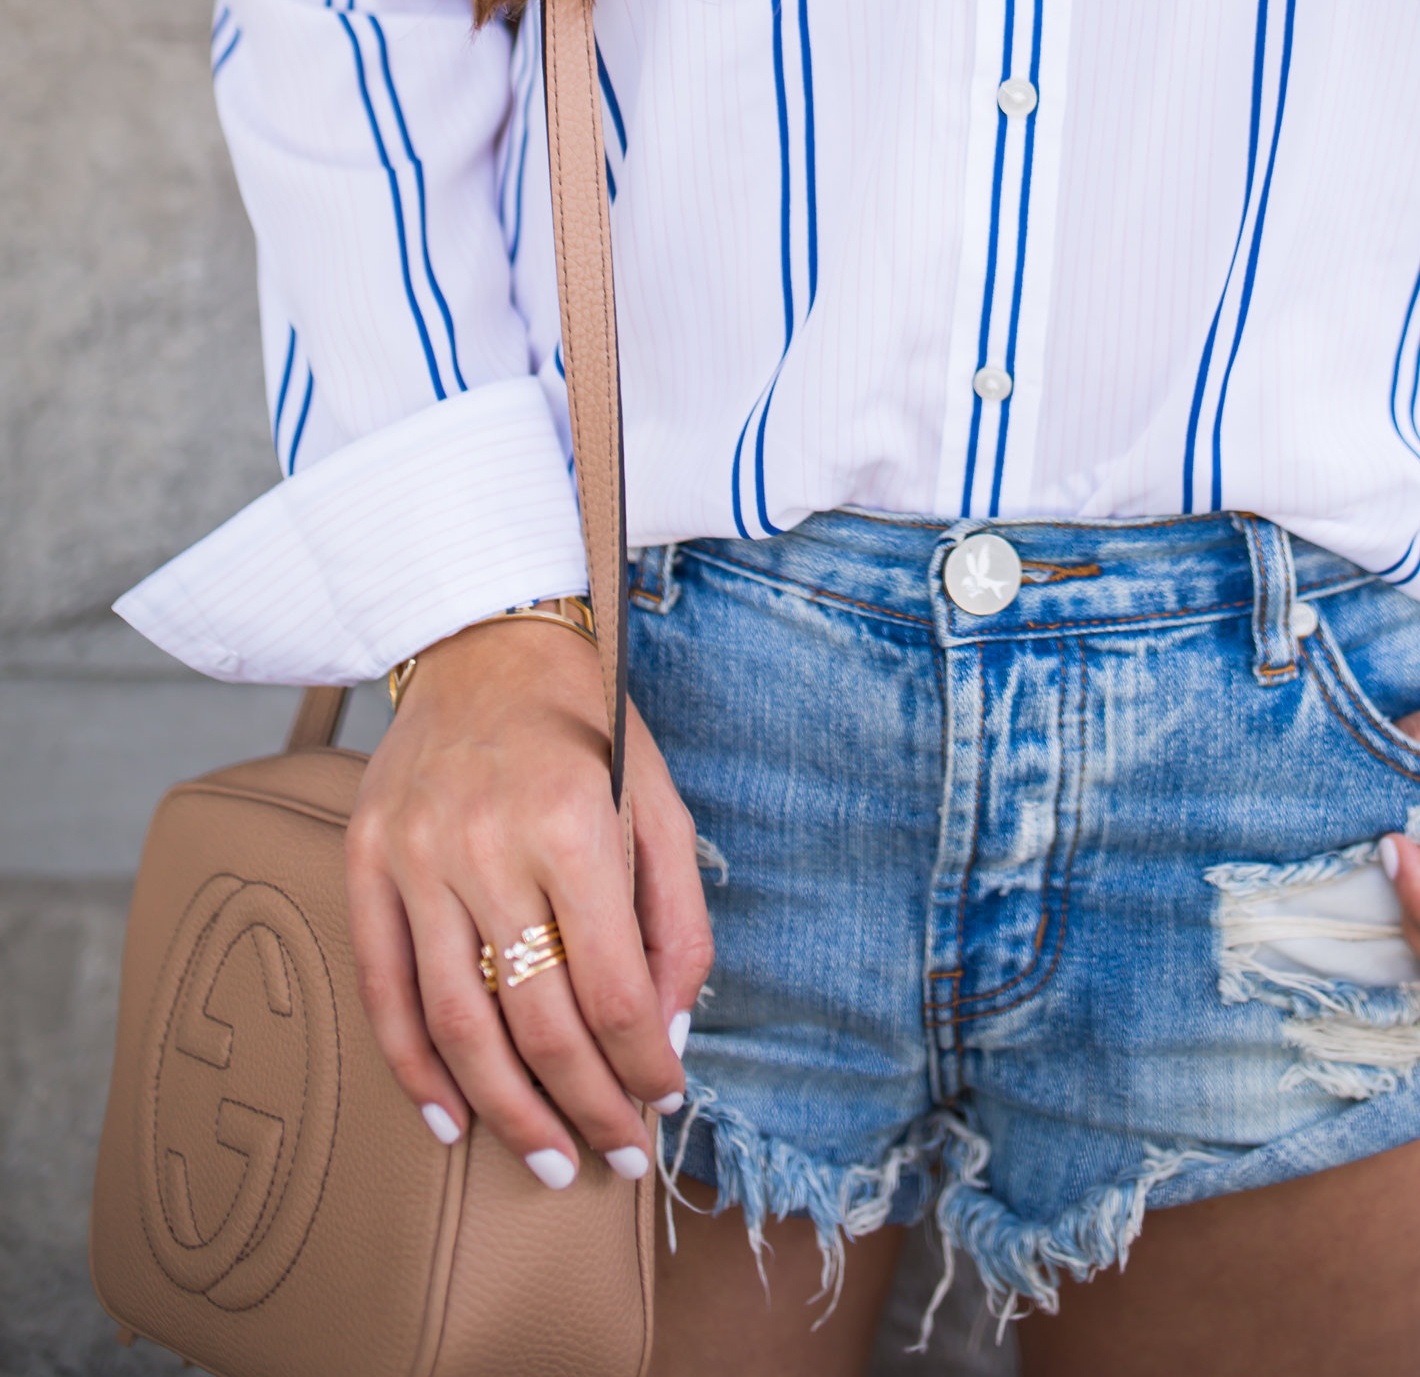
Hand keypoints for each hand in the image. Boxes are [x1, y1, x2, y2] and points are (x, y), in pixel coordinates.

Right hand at [346, 619, 713, 1186]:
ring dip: (506, 1111)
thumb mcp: (659, 798)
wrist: (483, 637)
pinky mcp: (365, 861)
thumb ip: (677, 916)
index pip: (613, 987)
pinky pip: (384, 989)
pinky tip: (451, 1118)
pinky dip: (414, 1068)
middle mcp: (486, 845)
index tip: (664, 1098)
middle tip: (615, 1155)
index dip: (643, 1062)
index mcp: (573, 824)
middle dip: (586, 1106)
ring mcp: (416, 857)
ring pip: (458, 1023)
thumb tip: (669, 1031)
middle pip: (538, 1021)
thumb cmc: (586, 723)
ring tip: (546, 1160)